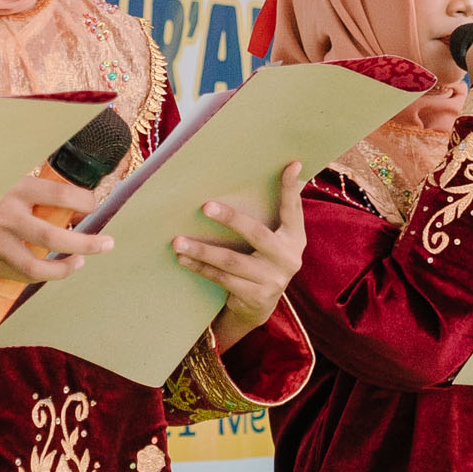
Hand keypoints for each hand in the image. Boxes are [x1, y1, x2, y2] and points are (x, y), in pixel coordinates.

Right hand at [0, 169, 114, 284]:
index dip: (84, 200)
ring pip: (37, 266)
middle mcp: (6, 215)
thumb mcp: (7, 179)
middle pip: (54, 236)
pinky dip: (42, 274)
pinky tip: (55, 268)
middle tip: (108, 244)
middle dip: (87, 243)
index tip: (94, 205)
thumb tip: (77, 197)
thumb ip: (36, 187)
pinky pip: (21, 274)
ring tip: (80, 262)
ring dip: (64, 268)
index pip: (60, 194)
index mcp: (15, 188)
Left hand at [181, 163, 309, 348]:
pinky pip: (222, 278)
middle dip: (231, 219)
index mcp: (295, 238)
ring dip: (202, 250)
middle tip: (205, 207)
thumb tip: (271, 174)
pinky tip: (183, 259)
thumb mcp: (272, 240)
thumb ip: (270, 215)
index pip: (293, 209)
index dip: (291, 189)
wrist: (259, 306)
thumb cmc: (260, 260)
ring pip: (232, 261)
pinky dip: (201, 268)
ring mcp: (273, 280)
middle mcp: (289, 259)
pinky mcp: (255, 297)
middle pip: (257, 234)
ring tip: (178, 241)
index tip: (291, 164)